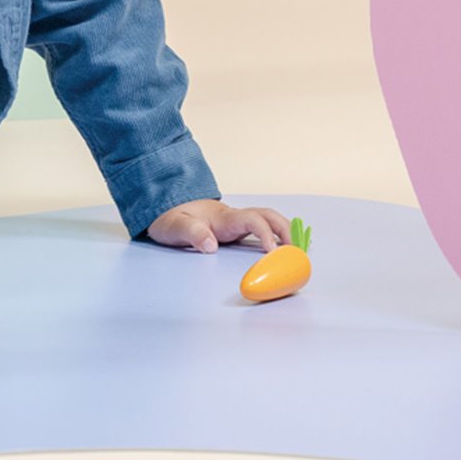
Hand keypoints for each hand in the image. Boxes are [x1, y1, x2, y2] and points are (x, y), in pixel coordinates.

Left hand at [147, 199, 290, 253]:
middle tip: (297, 252)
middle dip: (286, 230)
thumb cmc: (169, 218)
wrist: (162, 207)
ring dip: (284, 232)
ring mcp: (235, 223)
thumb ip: (191, 233)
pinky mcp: (234, 230)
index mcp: (223, 217)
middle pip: (268, 215)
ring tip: (298, 252)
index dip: (265, 233)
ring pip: (267, 220)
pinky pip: (260, 229)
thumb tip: (212, 245)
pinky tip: (284, 250)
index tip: (272, 251)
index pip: (252, 219)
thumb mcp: (173, 226)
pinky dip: (276, 237)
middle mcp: (233, 218)